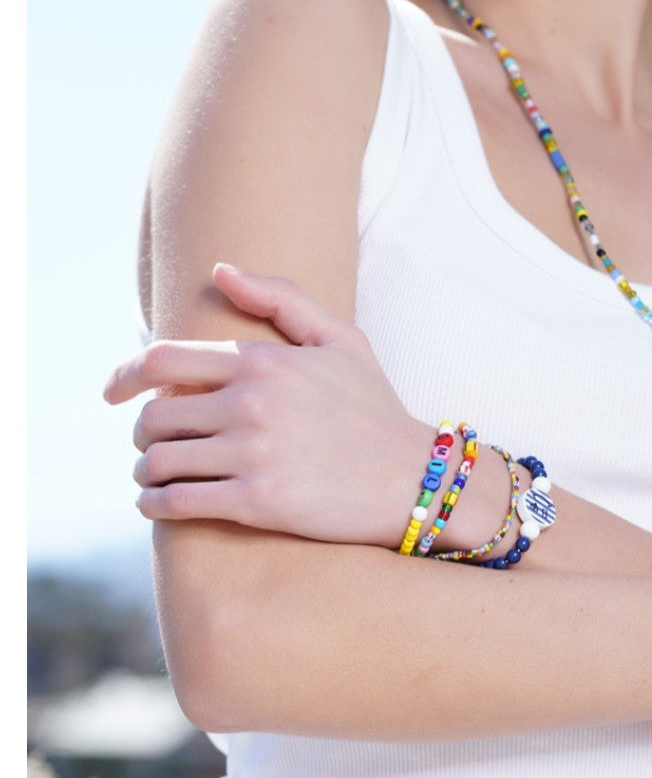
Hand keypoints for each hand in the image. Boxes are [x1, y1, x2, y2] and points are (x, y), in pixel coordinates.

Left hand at [103, 264, 429, 545]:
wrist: (414, 478)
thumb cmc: (375, 409)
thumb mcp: (341, 340)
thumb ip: (281, 298)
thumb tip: (220, 271)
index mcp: (262, 361)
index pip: (162, 361)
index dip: (123, 376)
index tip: (111, 393)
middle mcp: (251, 403)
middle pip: (154, 417)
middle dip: (143, 434)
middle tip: (151, 446)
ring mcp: (252, 454)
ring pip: (159, 462)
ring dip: (145, 472)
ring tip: (154, 478)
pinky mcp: (257, 502)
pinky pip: (177, 502)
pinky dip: (153, 505)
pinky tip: (156, 505)